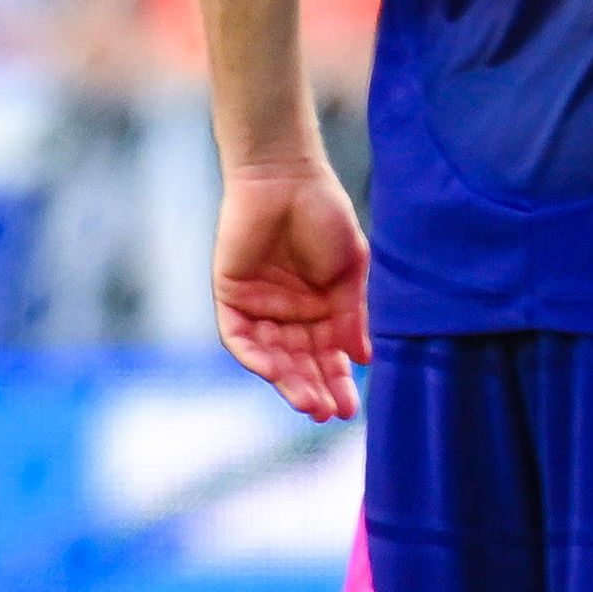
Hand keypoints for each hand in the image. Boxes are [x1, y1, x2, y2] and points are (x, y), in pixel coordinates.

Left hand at [210, 152, 368, 423]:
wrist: (287, 178)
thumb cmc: (325, 216)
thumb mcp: (349, 272)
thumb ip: (351, 316)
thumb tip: (360, 359)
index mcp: (321, 310)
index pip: (327, 357)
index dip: (337, 383)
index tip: (351, 409)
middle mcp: (289, 314)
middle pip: (300, 363)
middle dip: (315, 389)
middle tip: (332, 413)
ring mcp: (259, 306)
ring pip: (271, 357)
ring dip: (288, 381)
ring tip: (309, 403)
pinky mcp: (231, 295)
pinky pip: (239, 336)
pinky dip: (254, 356)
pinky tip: (274, 372)